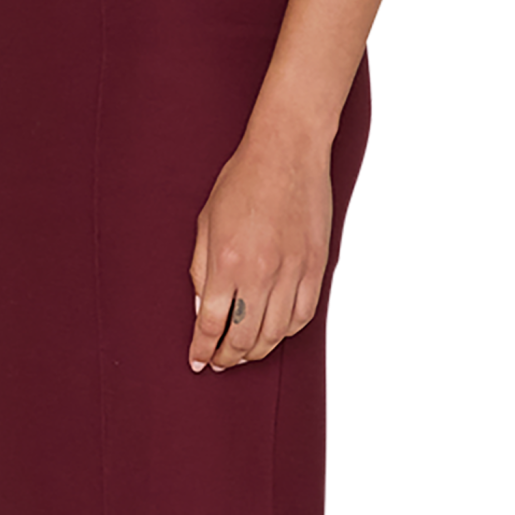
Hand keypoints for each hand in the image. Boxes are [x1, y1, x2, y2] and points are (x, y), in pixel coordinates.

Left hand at [188, 134, 333, 371]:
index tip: (198, 360)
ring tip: (244, 353)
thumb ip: (202, 271)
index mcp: (227, 261)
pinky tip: (274, 332)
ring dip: (256, 350)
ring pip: (275, 333)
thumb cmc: (242, 182)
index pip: (212, 324)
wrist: (287, 152)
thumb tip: (204, 312)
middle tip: (219, 361)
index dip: (203, 349)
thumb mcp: (206, 224)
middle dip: (227, 357)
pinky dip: (286, 332)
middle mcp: (262, 272)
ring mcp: (293, 271)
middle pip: (243, 337)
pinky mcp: (317, 267)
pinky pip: (303, 315)